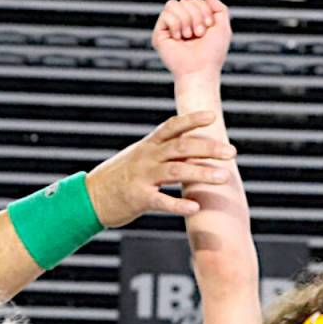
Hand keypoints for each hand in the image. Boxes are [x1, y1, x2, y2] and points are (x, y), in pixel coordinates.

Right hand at [85, 112, 234, 225]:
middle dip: (208, 148)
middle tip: (231, 152)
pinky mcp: (138, 198)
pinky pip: (162, 201)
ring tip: (224, 177)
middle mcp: (147, 157)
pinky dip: (179, 204)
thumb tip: (190, 146)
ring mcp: (143, 177)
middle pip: (182, 147)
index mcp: (149, 145)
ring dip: (202, 173)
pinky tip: (195, 207)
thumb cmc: (121, 179)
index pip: (172, 127)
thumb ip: (163, 152)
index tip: (212, 116)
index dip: (192, 120)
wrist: (91, 197)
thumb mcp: (141, 158)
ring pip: (177, 170)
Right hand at [152, 0, 231, 78]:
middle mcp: (182, 24)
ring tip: (188, 36)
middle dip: (196, 15)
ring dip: (185, 20)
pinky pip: (166, 14)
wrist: (200, 71)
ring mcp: (170, 28)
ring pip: (173, 4)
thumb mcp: (223, 28)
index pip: (196, 1)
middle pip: (185, 0)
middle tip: (199, 34)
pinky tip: (178, 38)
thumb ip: (220, 8)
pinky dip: (175, 24)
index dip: (204, 10)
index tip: (209, 28)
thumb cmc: (212, 55)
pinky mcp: (160, 34)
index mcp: (195, 22)